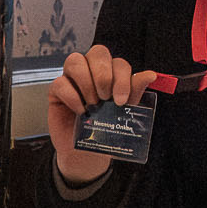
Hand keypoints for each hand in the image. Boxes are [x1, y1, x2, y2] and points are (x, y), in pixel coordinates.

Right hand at [47, 42, 141, 185]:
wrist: (87, 155)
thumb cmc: (106, 130)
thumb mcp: (124, 113)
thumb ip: (134, 92)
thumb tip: (150, 75)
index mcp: (111, 74)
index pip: (118, 62)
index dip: (122, 78)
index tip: (122, 100)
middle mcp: (91, 71)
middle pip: (97, 52)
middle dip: (103, 75)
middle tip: (106, 98)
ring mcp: (72, 79)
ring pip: (75, 61)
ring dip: (86, 83)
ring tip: (93, 104)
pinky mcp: (56, 91)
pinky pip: (60, 82)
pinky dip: (72, 97)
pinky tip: (80, 111)